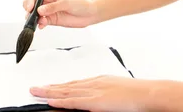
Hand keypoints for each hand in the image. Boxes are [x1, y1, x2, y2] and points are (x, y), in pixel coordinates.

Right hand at [22, 0, 97, 28]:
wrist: (89, 14)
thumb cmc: (81, 4)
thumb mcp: (67, 3)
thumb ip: (53, 7)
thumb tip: (40, 10)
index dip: (30, 0)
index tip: (30, 7)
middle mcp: (47, 1)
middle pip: (32, 4)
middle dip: (28, 9)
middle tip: (30, 15)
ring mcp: (48, 11)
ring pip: (35, 14)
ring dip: (33, 19)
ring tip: (38, 22)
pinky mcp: (51, 20)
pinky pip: (41, 22)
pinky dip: (39, 24)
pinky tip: (42, 26)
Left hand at [30, 75, 152, 111]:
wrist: (147, 93)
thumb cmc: (137, 94)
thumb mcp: (117, 90)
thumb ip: (105, 94)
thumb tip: (99, 100)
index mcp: (99, 81)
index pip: (75, 84)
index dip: (60, 86)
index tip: (49, 87)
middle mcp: (94, 83)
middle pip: (67, 85)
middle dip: (50, 87)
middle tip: (34, 88)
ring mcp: (94, 91)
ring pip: (66, 91)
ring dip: (49, 92)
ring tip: (36, 92)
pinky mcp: (96, 101)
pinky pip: (74, 101)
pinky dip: (61, 100)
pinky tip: (50, 100)